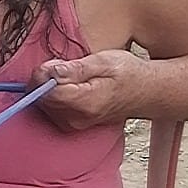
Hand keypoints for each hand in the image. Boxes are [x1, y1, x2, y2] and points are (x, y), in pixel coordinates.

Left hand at [30, 49, 150, 131]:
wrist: (147, 93)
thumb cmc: (128, 73)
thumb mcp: (104, 61)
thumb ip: (74, 68)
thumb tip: (49, 72)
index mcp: (84, 103)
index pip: (45, 92)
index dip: (43, 75)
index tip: (56, 63)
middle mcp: (76, 119)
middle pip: (41, 99)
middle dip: (45, 80)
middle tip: (64, 66)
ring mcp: (73, 125)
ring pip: (43, 104)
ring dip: (49, 87)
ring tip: (71, 76)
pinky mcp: (71, 126)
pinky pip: (51, 109)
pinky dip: (55, 96)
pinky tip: (71, 87)